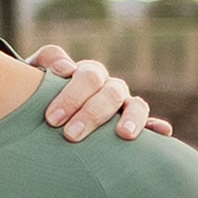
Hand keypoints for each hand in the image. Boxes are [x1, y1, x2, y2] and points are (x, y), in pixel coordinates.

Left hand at [27, 45, 170, 141]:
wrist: (42, 112)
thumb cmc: (37, 95)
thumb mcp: (34, 75)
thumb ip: (46, 62)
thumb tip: (67, 69)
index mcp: (87, 74)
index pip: (87, 77)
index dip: (71, 96)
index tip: (51, 119)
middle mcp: (109, 88)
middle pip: (110, 93)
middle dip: (92, 114)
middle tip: (70, 135)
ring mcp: (123, 106)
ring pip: (136, 105)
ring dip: (132, 118)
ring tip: (123, 135)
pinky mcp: (132, 124)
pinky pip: (150, 123)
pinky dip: (156, 126)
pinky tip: (162, 132)